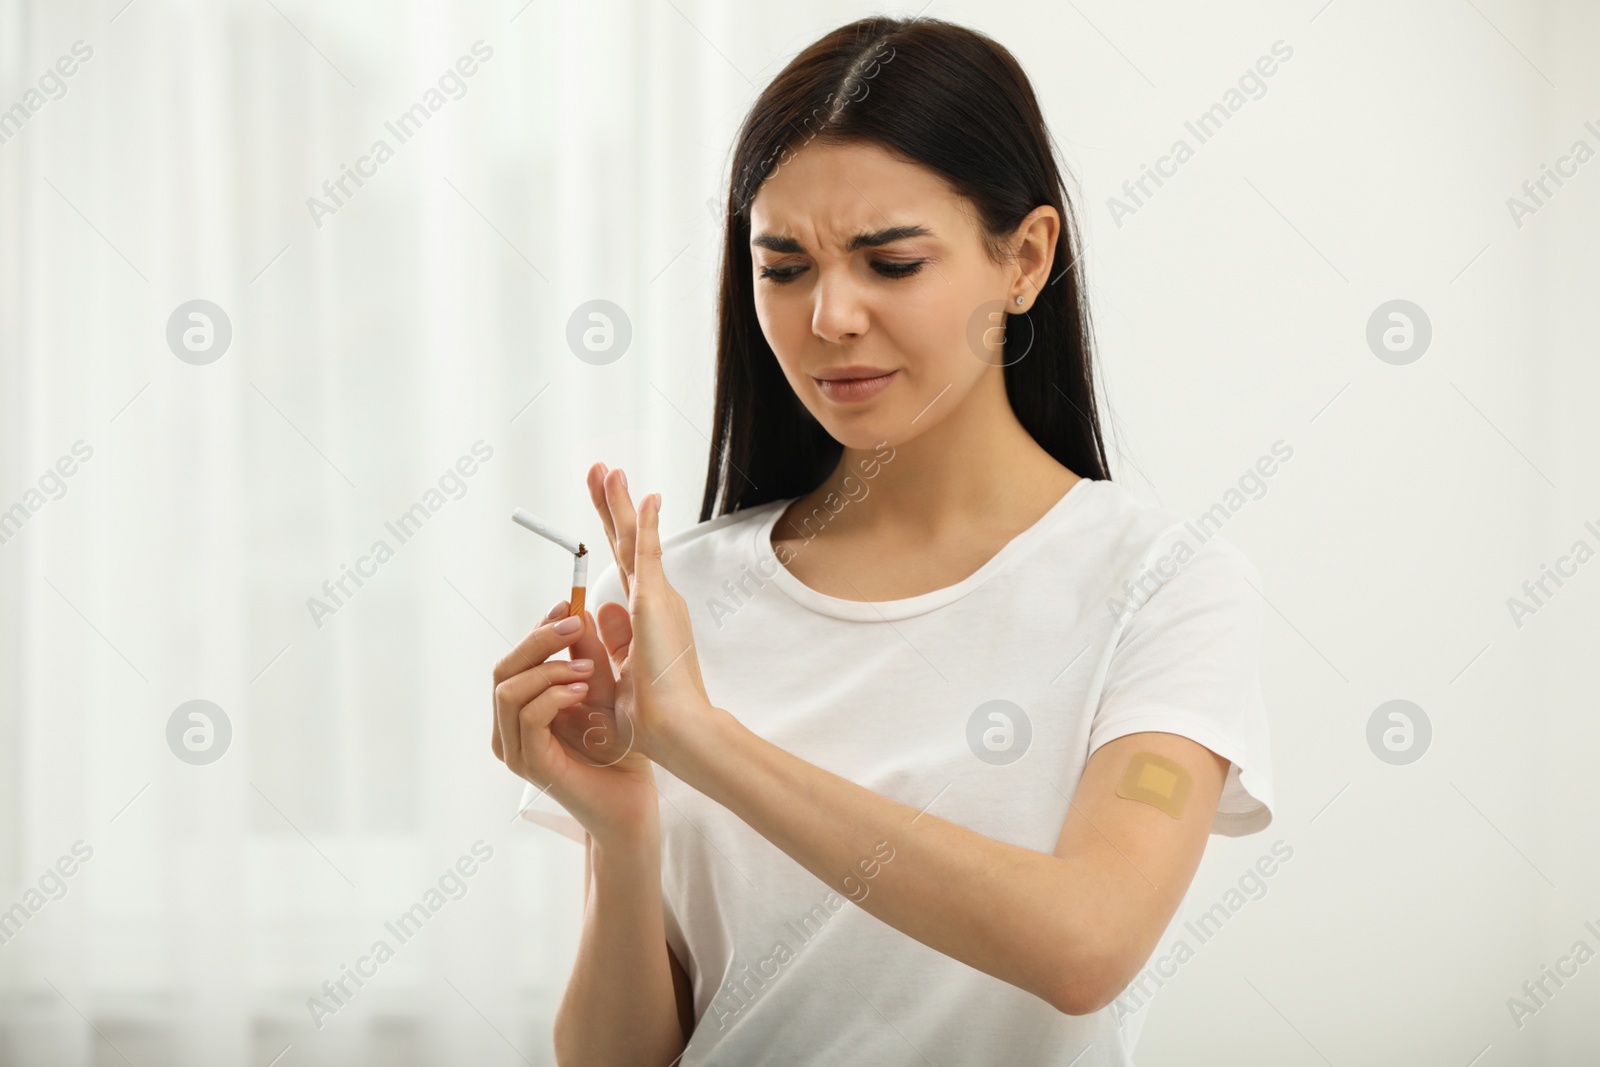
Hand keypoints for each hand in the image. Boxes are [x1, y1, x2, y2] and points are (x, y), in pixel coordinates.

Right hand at [492, 602, 657, 843]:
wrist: (632, 799)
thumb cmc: (618, 750)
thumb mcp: (601, 690)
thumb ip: (587, 655)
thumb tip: (579, 612)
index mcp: (520, 710)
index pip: (514, 659)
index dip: (537, 628)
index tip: (566, 604)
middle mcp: (509, 729)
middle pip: (503, 669)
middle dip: (538, 640)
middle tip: (573, 623)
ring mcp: (515, 749)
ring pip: (508, 689)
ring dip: (548, 668)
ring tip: (585, 667)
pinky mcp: (531, 764)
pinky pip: (529, 716)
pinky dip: (553, 695)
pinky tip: (581, 690)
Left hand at [586, 462, 716, 765]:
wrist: (674, 730)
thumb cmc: (649, 715)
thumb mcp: (617, 671)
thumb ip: (608, 639)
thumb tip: (595, 609)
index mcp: (645, 617)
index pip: (623, 564)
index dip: (612, 532)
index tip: (603, 508)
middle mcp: (655, 601)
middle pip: (628, 543)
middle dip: (612, 506)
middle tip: (602, 471)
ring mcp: (657, 599)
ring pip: (635, 540)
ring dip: (622, 504)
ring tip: (608, 471)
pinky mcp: (656, 601)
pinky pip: (649, 554)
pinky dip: (648, 523)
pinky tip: (646, 495)